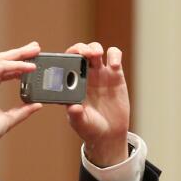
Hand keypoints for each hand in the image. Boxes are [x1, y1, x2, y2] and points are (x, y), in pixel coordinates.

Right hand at [0, 42, 44, 159]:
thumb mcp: (9, 118)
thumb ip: (22, 111)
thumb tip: (36, 105)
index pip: (3, 71)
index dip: (18, 65)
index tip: (32, 63)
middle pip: (3, 61)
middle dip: (20, 54)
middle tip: (35, 48)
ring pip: (2, 59)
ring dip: (20, 54)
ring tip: (35, 51)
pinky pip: (1, 66)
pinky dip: (16, 65)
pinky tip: (29, 66)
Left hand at [64, 42, 129, 166]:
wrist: (109, 133)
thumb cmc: (90, 128)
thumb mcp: (81, 124)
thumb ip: (75, 116)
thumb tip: (73, 107)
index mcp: (71, 84)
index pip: (64, 64)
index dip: (64, 58)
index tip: (67, 60)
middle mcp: (84, 75)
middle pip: (79, 52)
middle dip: (80, 48)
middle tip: (83, 53)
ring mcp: (99, 73)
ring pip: (95, 50)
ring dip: (94, 47)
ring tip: (96, 54)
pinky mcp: (115, 74)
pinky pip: (114, 56)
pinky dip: (115, 55)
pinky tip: (114, 65)